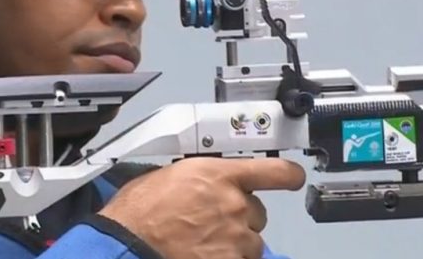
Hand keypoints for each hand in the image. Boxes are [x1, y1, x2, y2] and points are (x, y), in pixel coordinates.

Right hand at [98, 157, 304, 258]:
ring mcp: (235, 238)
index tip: (293, 177)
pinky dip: (226, 258)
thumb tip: (205, 182)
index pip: (275, 172)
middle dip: (240, 217)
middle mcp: (234, 204)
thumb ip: (198, 177)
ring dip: (234, 243)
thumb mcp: (168, 176)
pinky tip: (202, 253)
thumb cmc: (138, 211)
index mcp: (218, 175)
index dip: (289, 175)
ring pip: (251, 241)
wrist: (128, 244)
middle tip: (211, 222)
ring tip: (203, 242)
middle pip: (257, 212)